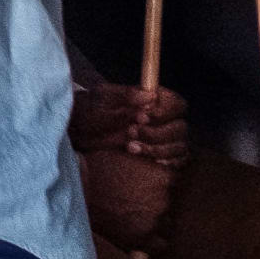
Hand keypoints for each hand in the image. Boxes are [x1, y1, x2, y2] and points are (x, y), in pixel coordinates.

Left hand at [71, 81, 187, 163]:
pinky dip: (168, 162)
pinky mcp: (161, 155)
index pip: (177, 104)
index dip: (166, 111)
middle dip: (157, 133)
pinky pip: (177, 161)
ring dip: (158, 149)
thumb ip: (126, 96)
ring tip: (130, 147)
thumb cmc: (93, 108)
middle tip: (131, 131)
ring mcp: (164, 139)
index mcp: (155, 99)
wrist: (80, 130)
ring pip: (179, 146)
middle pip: (180, 127)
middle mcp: (164, 119)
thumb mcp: (104, 97)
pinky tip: (152, 162)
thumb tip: (150, 96)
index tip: (144, 116)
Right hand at [80, 140, 176, 250]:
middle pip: (169, 202)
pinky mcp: (142, 239)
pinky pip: (160, 244)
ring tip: (133, 214)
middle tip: (134, 198)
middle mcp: (163, 199)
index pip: (173, 181)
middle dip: (155, 200)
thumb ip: (143, 158)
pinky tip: (138, 232)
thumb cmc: (94, 168)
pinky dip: (152, 239)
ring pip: (166, 223)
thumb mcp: (122, 154)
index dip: (159, 182)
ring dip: (154, 220)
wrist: (75, 190)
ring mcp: (154, 221)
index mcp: (162, 177)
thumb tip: (147, 152)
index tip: (146, 182)